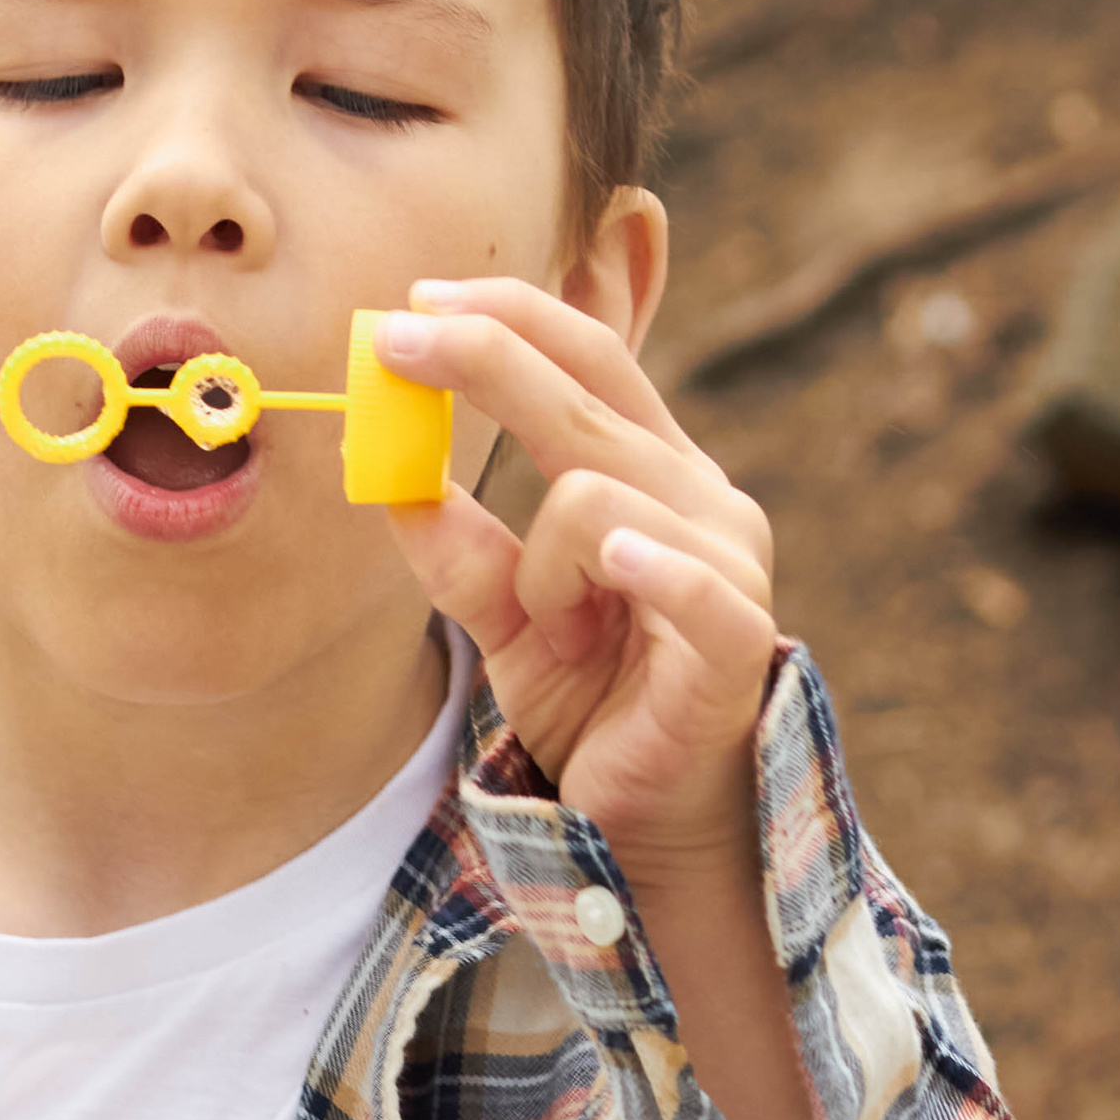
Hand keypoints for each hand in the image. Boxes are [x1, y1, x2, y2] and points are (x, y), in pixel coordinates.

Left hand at [370, 277, 777, 876]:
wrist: (655, 819)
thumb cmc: (597, 702)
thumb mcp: (510, 620)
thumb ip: (461, 553)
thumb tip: (386, 479)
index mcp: (652, 473)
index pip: (592, 358)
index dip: (510, 316)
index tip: (417, 301)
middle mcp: (700, 498)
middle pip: (584, 398)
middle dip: (482, 359)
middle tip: (392, 339)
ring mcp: (727, 564)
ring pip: (590, 497)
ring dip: (539, 569)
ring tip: (558, 630)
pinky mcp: (733, 641)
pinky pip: (687, 581)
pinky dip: (645, 567)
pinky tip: (613, 565)